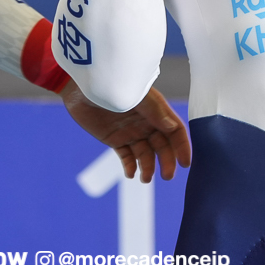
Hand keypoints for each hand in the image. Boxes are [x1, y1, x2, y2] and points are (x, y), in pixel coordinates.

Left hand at [60, 82, 191, 182]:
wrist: (77, 88)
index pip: (174, 129)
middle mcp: (145, 122)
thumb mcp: (135, 97)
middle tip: (167, 176)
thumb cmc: (109, 85)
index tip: (186, 163)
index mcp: (154, 109)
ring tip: (145, 178)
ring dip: (148, 167)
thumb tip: (172, 128)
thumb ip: (154, 111)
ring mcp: (131, 132)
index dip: (182, 146)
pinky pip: (127, 157)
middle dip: (167, 161)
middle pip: (163, 145)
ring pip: (146, 154)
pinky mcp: (115, 140)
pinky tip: (130, 174)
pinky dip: (130, 167)